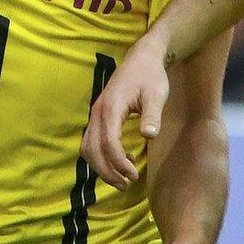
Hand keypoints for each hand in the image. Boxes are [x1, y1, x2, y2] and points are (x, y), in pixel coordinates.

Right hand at [83, 36, 168, 189]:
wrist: (141, 58)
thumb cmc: (150, 76)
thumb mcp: (156, 95)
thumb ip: (152, 115)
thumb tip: (149, 136)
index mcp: (111, 108)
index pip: (108, 142)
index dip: (118, 162)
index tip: (133, 175)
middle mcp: (98, 112)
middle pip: (91, 149)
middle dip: (106, 171)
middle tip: (126, 185)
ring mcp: (95, 114)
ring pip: (87, 147)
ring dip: (101, 166)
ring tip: (121, 180)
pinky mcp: (99, 116)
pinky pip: (92, 141)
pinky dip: (102, 156)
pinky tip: (122, 160)